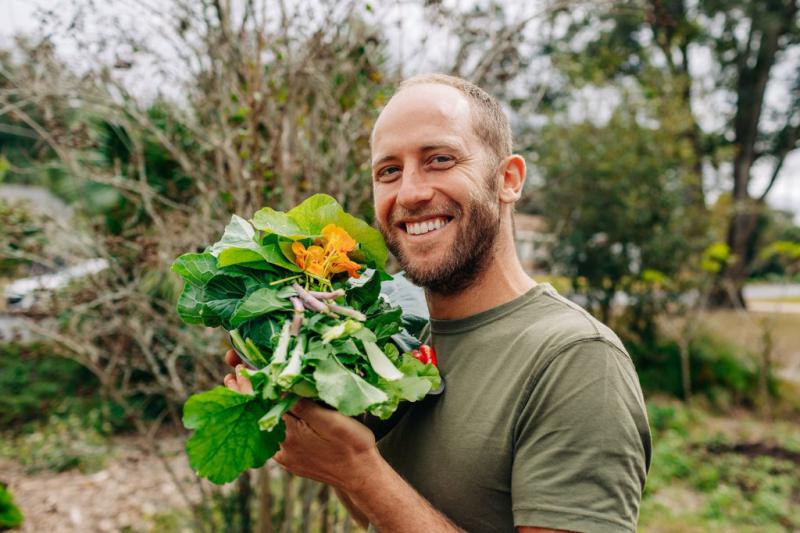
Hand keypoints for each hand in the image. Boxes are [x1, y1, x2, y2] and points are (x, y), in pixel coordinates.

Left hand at [221, 349, 380, 490]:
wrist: (362, 476)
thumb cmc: (352, 444)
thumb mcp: (332, 420)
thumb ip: (304, 406)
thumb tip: (280, 386)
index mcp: (290, 432)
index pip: (262, 403)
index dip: (249, 385)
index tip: (237, 369)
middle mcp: (282, 445)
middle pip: (258, 414)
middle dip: (245, 394)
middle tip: (229, 377)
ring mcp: (286, 454)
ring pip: (265, 426)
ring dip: (255, 407)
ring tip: (244, 390)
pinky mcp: (293, 460)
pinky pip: (275, 437)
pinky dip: (268, 421)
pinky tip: (268, 413)